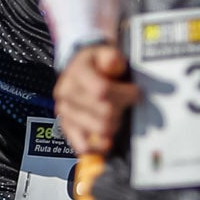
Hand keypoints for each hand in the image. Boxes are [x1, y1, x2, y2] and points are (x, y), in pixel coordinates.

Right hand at [55, 42, 137, 156]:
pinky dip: (97, 146)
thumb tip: (114, 62)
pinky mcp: (66, 127)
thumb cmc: (95, 64)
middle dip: (122, 109)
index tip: (135, 93)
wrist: (77, 71)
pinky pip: (82, 145)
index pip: (103, 90)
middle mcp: (66, 92)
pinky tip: (107, 142)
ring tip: (117, 116)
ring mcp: (65, 111)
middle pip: (104, 112)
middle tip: (126, 105)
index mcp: (76, 72)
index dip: (125, 94)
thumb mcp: (104, 52)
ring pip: (99, 128)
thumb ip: (111, 56)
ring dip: (114, 124)